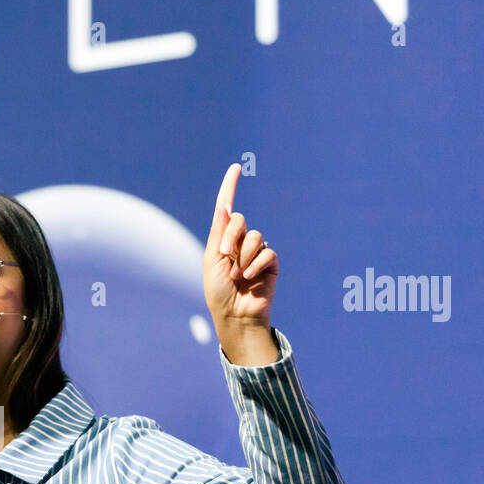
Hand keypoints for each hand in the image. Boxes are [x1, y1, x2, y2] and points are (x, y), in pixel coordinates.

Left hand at [203, 163, 277, 328]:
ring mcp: (255, 252)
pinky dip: (256, 264)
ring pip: (255, 236)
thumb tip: (224, 205)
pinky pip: (267, 252)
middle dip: (230, 236)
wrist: (234, 315)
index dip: (230, 187)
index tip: (235, 168)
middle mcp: (239, 242)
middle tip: (225, 256)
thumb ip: (219, 232)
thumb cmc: (218, 291)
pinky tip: (250, 278)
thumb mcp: (213, 259)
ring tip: (238, 276)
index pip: (226, 209)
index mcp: (221, 240)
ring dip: (243, 256)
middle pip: (238, 220)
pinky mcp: (270, 263)